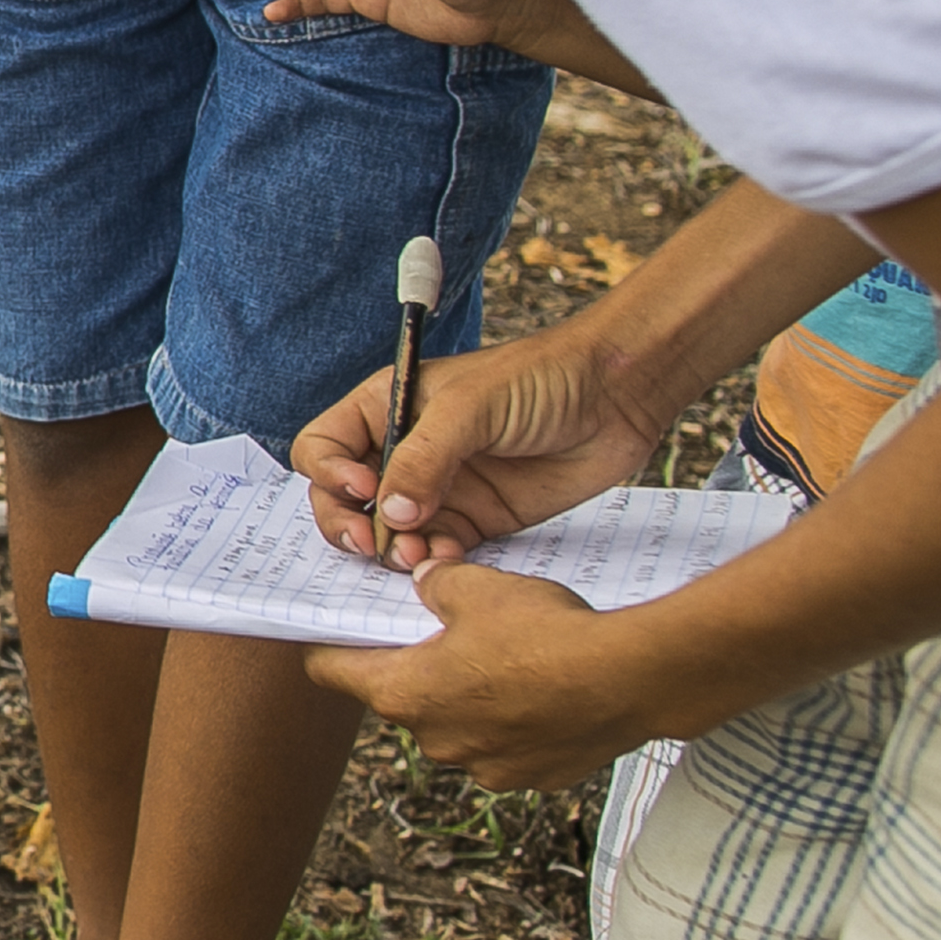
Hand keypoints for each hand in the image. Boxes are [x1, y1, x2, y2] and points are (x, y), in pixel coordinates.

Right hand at [290, 320, 669, 569]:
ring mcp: (437, 488)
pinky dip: (435, 562)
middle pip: (343, 499)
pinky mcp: (476, 519)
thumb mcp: (469, 407)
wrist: (616, 396)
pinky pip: (437, 550)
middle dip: (348, 524)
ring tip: (417, 558)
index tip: (364, 491)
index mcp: (385, 409)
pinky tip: (450, 560)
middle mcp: (403, 451)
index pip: (324, 447)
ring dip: (392, 550)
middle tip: (371, 544)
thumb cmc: (539, 377)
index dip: (330, 474)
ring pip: (388, 533)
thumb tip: (389, 514)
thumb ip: (424, 460)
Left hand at [311, 565, 692, 787]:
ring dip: (469, 698)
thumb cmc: (546, 633)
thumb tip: (429, 582)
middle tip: (437, 632)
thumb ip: (438, 585)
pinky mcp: (533, 777)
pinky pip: (508, 745)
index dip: (329, 645)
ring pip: (458, 725)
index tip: (332, 629)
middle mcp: (437, 741)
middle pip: (402, 698)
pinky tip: (542, 689)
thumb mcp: (476, 587)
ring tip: (504, 659)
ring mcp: (486, 766)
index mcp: (406, 694)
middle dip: (416, 668)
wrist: (630, 680)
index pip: (332, 672)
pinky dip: (514, 721)